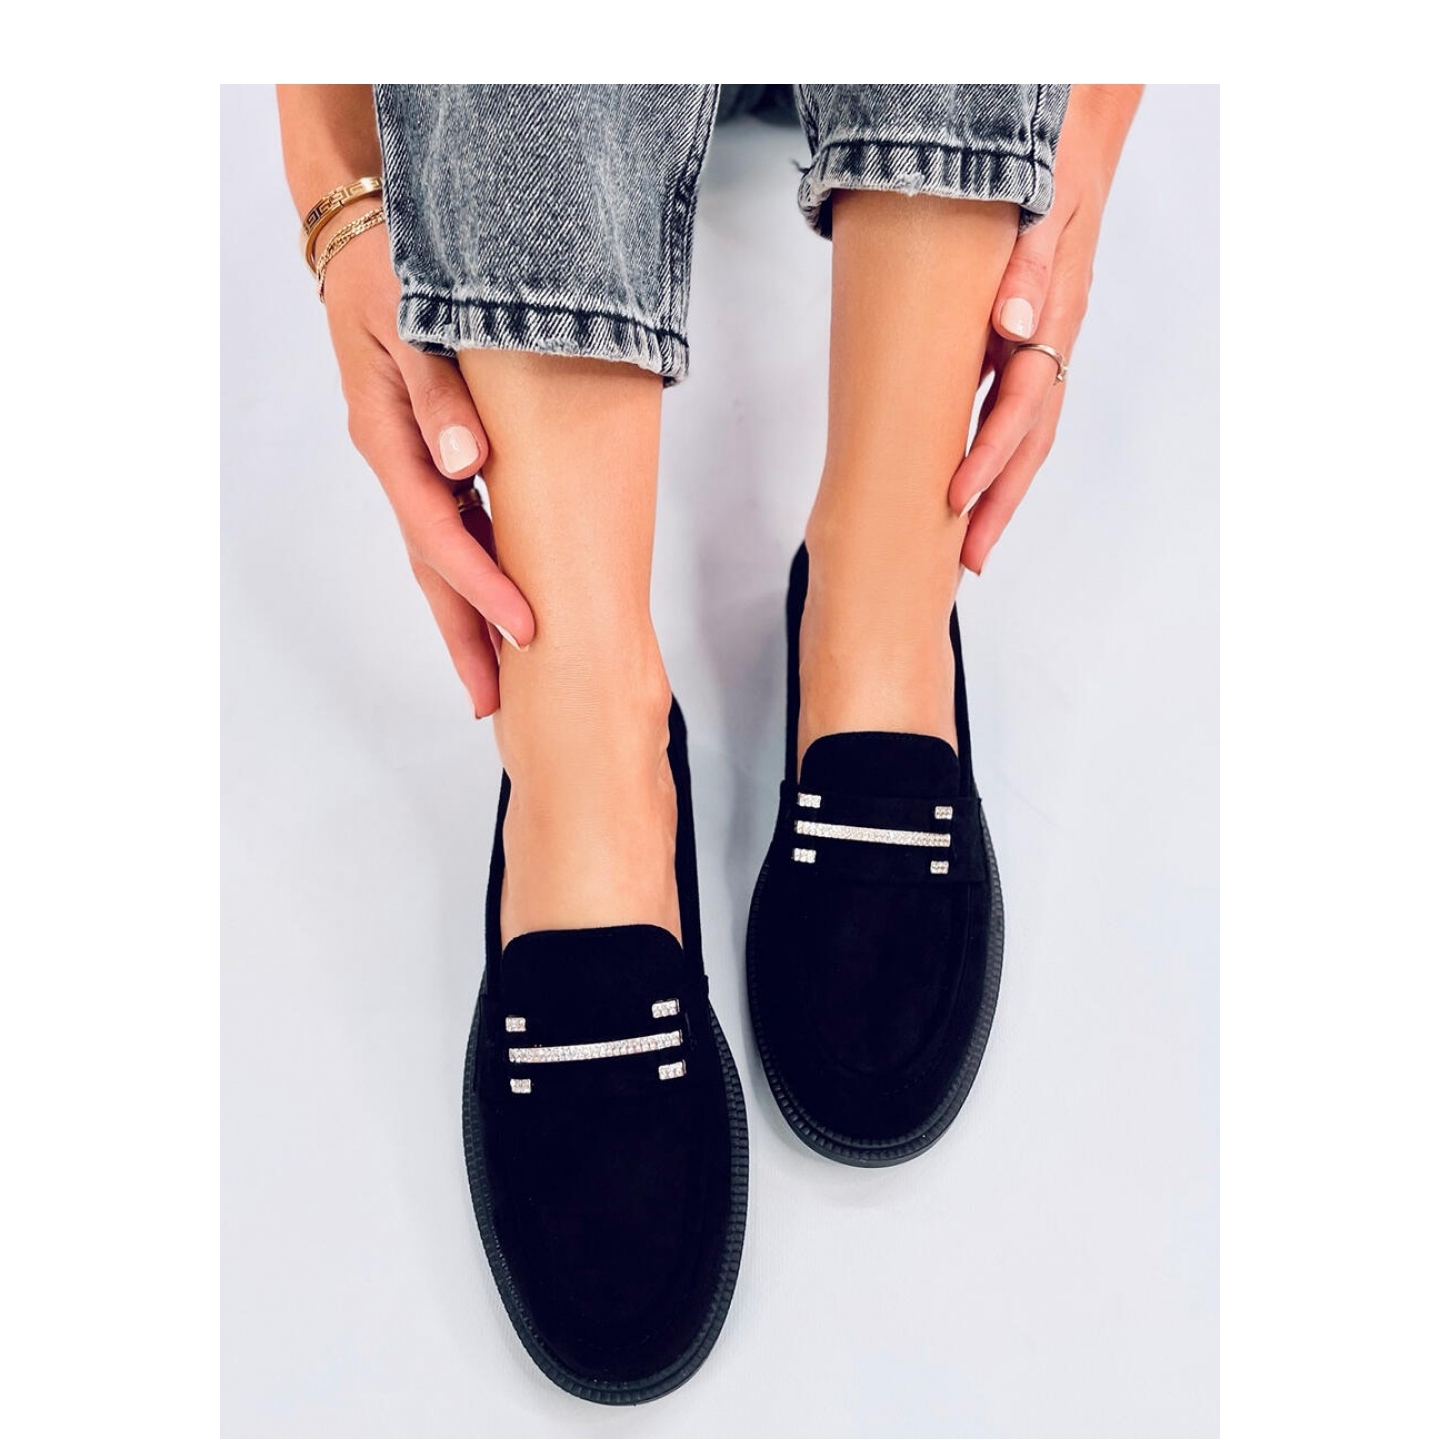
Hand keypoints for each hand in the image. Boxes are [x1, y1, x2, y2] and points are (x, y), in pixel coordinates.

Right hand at [321, 219, 534, 715]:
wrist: (364, 240)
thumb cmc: (391, 270)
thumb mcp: (411, 316)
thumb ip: (438, 394)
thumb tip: (468, 465)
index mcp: (390, 438)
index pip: (441, 533)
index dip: (484, 587)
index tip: (528, 630)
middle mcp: (397, 460)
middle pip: (431, 567)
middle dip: (464, 637)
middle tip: (495, 705)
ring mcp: (410, 461)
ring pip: (439, 555)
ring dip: (466, 616)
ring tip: (496, 679)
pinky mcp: (428, 453)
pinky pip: (451, 526)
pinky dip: (473, 571)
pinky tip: (497, 603)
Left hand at [949, 84, 1141, 572]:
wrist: (1068, 139)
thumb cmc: (1050, 168)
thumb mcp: (1043, 205)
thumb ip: (1029, 267)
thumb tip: (1014, 328)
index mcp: (1053, 319)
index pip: (1021, 404)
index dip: (988, 454)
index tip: (955, 495)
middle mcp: (1051, 342)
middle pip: (1031, 440)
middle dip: (1000, 503)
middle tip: (970, 561)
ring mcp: (1042, 346)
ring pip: (1026, 433)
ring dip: (1000, 490)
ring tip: (972, 545)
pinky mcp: (1024, 341)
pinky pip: (1012, 408)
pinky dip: (992, 450)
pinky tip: (966, 479)